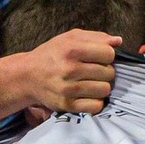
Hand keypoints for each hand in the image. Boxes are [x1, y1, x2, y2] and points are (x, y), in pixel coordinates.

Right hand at [0, 29, 118, 113]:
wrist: (27, 76)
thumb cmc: (51, 54)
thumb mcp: (69, 38)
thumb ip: (95, 37)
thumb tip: (118, 41)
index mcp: (71, 49)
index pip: (109, 54)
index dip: (107, 55)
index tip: (99, 57)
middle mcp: (70, 69)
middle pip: (109, 73)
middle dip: (105, 71)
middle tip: (94, 71)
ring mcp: (68, 89)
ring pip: (105, 90)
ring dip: (101, 87)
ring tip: (91, 83)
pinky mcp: (67, 105)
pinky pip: (96, 106)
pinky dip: (95, 101)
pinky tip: (88, 95)